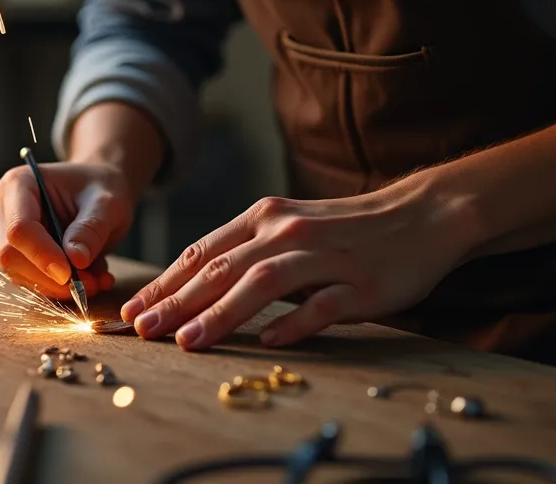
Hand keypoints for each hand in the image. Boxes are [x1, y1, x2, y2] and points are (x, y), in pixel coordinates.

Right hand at [0, 161, 135, 299]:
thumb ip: (91, 228)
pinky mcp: (15, 255)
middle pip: (10, 254)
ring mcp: (4, 233)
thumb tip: (76, 260)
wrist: (98, 192)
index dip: (41, 254)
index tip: (70, 274)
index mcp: (19, 184)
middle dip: (48, 277)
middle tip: (89, 285)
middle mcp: (3, 209)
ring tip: (95, 281)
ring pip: (17, 273)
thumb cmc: (100, 188)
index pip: (18, 227)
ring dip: (56, 287)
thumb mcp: (106, 203)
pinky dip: (58, 288)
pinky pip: (28, 280)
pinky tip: (89, 279)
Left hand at [121, 177, 475, 348]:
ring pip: (262, 283)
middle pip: (221, 268)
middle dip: (176, 301)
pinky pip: (321, 305)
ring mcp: (324, 257)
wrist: (423, 215)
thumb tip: (191, 288)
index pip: (201, 253)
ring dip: (220, 313)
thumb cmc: (346, 229)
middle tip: (142, 330)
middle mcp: (287, 232)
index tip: (132, 311)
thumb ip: (245, 250)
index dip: (164, 283)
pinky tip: (266, 340)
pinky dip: (292, 321)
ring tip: (188, 340)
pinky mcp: (360, 283)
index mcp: (263, 217)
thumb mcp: (288, 227)